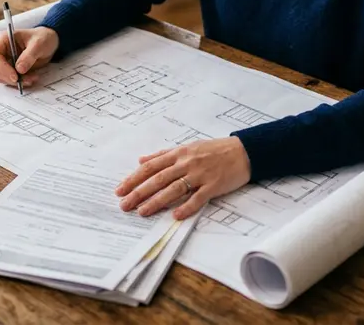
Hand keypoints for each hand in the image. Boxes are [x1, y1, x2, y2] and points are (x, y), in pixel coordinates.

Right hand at [0, 26, 58, 87]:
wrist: (47, 43)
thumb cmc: (41, 38)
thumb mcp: (38, 44)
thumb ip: (28, 56)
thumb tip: (19, 69)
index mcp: (3, 39)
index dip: (2, 67)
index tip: (15, 76)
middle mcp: (0, 50)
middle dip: (11, 77)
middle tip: (27, 80)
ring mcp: (4, 60)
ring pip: (2, 77)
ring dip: (16, 81)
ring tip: (32, 78)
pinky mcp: (9, 69)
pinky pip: (9, 80)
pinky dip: (20, 82)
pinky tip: (31, 78)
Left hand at [115, 137, 251, 219]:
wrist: (243, 151)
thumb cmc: (214, 150)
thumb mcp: (187, 147)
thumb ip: (163, 155)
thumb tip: (141, 160)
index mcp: (179, 154)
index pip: (151, 167)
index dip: (133, 179)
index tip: (120, 190)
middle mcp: (187, 163)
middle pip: (158, 179)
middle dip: (139, 192)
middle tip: (124, 205)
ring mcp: (200, 174)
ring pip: (174, 188)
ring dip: (156, 201)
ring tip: (142, 212)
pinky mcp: (214, 185)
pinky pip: (198, 198)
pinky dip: (186, 206)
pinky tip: (175, 215)